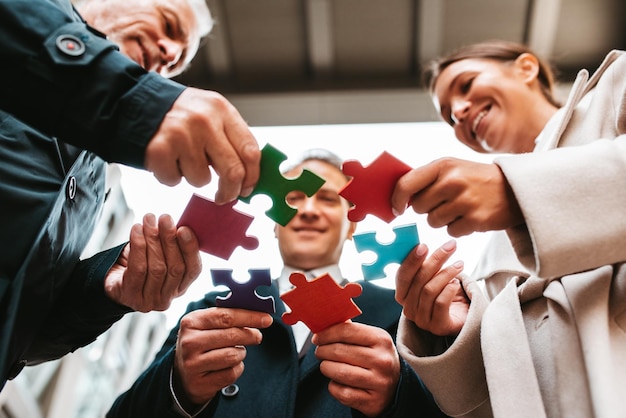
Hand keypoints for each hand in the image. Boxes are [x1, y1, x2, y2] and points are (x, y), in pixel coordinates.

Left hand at [104, 213, 201, 311]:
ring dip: (153, 239)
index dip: (190, 249)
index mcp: (182, 286)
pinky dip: (138, 246)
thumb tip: (177, 223)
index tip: (184, 229)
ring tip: (148, 220)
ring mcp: (150, 300)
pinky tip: (136, 230)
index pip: (193, 269)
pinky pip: (137, 269)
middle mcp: (168, 298)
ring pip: (157, 267)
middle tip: (165, 218)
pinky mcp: (131, 297)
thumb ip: (173, 244)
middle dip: (170, 239)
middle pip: (175, 268)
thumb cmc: (141, 263)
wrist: (113, 280)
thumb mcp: (161, 255)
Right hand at [144, 88, 260, 202]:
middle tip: (225, 197)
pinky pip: (175, 181)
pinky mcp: (158, 150)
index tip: (248, 188)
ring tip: (184, 159)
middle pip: (233, 171)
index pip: (251, 151)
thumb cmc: (181, 115)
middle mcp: (203, 120)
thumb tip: (249, 178)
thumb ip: (231, 138)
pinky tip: (167, 159)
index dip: (253, 176)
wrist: (135, 102)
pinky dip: (171, 177)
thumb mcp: (211, 113)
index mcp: (222, 110)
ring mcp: (180, 135)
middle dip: (231, 191)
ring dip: (194, 178)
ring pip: (201, 180)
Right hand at [174, 308, 272, 405]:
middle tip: (258, 336)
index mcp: (191, 322)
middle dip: (250, 335)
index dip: (249, 316)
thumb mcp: (205, 325)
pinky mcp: (200, 383)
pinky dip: (237, 368)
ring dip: (241, 353)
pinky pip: (231, 374)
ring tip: (237, 352)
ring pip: (233, 355)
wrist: (183, 374)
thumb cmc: (201, 343)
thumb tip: (258, 311)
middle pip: (232, 335)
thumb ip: (227, 316)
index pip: (226, 316)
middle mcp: (189, 342)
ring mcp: (193, 364)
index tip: (266, 318)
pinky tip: (230, 366)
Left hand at [312, 322, 399, 416]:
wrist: (395, 386)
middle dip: (322, 351)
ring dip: (326, 368)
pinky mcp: (372, 401)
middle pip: (339, 352)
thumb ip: (350, 330)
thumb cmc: (376, 358)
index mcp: (381, 339)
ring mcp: (379, 382)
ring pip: (339, 372)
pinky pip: (341, 392)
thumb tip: (324, 322)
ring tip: (326, 365)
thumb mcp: (371, 340)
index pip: (346, 331)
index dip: (326, 334)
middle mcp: (382, 360)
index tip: (317, 338)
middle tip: (320, 352)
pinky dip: (333, 386)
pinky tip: (337, 382)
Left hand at [391, 158, 522, 236]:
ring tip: (460, 208)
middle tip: (445, 201)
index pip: (406, 184)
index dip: (396, 199)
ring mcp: (464, 201)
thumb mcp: (452, 168)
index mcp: (443, 165)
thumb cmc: (475, 179)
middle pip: (419, 207)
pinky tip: (470, 216)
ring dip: (443, 219)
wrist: (515, 189)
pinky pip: (450, 232)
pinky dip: (458, 228)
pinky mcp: (475, 220)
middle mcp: (452, 181)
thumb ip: (425, 178)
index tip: (397, 209)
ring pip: (433, 222)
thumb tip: (397, 196)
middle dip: (427, 208)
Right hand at [395, 241, 468, 335]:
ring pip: (429, 290)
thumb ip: (423, 266)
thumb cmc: (443, 294)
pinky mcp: (437, 326)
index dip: (411, 260)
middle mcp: (408, 308)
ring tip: (459, 264)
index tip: (424, 245)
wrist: (460, 318)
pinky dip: (449, 289)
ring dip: (446, 273)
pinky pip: (440, 303)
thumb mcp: (430, 279)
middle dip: (435, 260)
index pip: (402, 275)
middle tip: (450, 247)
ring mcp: (421, 320)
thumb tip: (422, 245)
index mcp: (402, 294)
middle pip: (418, 280)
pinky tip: (457, 283)